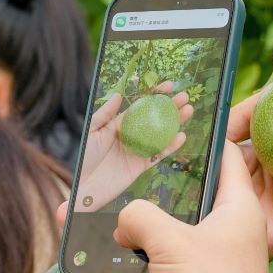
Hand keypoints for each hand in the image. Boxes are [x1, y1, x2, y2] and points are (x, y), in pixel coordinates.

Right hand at [59, 148, 272, 272]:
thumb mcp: (172, 241)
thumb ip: (139, 217)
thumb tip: (120, 223)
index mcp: (234, 210)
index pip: (223, 160)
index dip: (201, 141)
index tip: (171, 125)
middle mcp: (215, 237)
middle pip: (171, 206)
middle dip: (131, 198)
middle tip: (101, 181)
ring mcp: (192, 272)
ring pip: (143, 250)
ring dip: (106, 249)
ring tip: (68, 231)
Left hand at [71, 83, 192, 210]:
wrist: (83, 186)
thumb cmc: (83, 156)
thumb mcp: (91, 130)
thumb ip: (105, 113)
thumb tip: (119, 95)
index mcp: (119, 124)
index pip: (140, 106)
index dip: (154, 95)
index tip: (168, 86)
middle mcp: (131, 135)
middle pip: (154, 118)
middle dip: (170, 107)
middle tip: (184, 96)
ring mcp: (137, 150)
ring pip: (161, 134)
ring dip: (175, 123)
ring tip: (189, 110)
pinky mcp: (141, 165)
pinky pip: (159, 154)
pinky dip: (171, 146)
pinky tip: (181, 136)